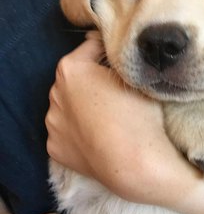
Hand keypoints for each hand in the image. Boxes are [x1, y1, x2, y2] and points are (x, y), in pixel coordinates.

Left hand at [46, 33, 203, 213]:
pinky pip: (67, 133)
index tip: (122, 64)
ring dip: (82, 107)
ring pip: (68, 107)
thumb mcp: (137, 79)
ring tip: (106, 120)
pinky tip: (98, 138)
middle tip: (115, 94)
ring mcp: (53, 124)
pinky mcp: (55, 149)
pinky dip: (79, 133)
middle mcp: (55, 94)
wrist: (136, 165)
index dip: (109, 54)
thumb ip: (120, 63)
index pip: (90, 48)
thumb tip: (117, 58)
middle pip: (76, 79)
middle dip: (92, 81)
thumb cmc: (140, 117)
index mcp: (71, 69)